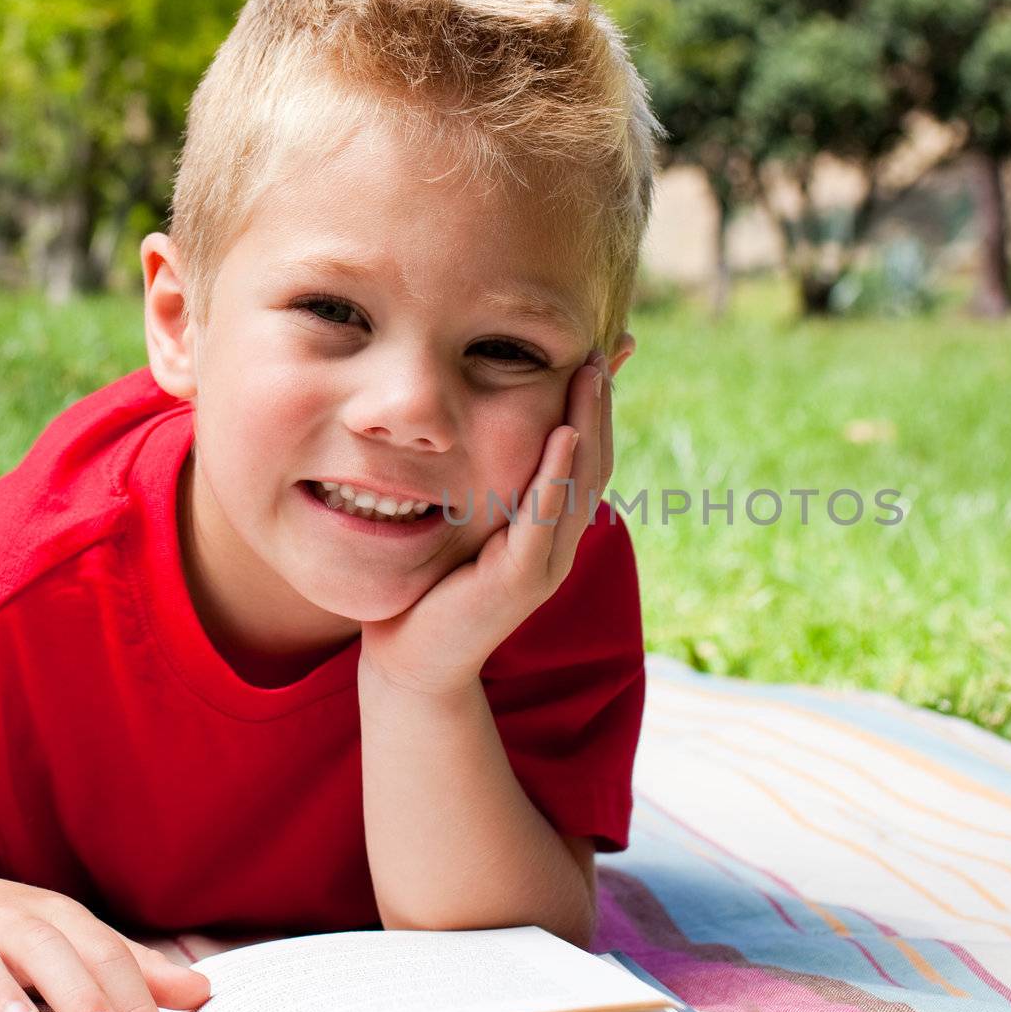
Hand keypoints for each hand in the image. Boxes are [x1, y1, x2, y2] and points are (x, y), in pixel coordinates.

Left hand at [358, 347, 615, 698]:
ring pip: (580, 484)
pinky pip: (546, 518)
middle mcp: (559, 544)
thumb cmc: (430, 588)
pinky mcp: (521, 578)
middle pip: (595, 464)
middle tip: (601, 351)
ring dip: (588, 425)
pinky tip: (563, 434)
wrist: (410, 660)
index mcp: (550, 530)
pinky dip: (558, 474)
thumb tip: (478, 428)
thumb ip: (482, 480)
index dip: (597, 408)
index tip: (600, 354)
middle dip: (599, 405)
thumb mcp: (462, 521)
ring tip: (590, 376)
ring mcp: (546, 564)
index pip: (587, 458)